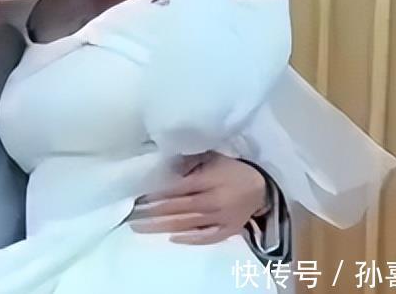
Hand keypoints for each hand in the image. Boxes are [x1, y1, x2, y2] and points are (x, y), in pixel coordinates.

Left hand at [128, 151, 267, 244]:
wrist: (262, 187)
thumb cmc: (232, 168)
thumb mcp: (212, 156)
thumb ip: (189, 161)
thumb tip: (162, 166)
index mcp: (209, 180)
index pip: (178, 188)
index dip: (158, 193)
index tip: (139, 195)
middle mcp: (214, 201)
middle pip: (178, 209)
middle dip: (154, 212)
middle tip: (133, 214)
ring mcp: (221, 218)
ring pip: (187, 224)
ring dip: (163, 226)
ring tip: (142, 227)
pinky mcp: (228, 230)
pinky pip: (206, 237)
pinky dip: (189, 238)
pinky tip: (172, 237)